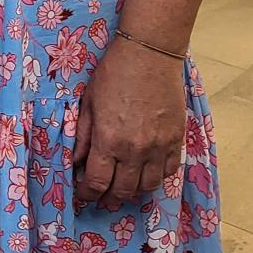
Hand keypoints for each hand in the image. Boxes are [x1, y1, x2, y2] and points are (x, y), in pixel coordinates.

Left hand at [73, 36, 187, 210]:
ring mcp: (159, 147)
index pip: (97, 182)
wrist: (149, 55)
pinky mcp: (176, 139)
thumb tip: (75, 161)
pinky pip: (169, 171)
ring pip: (148, 186)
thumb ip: (83, 136)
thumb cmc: (113, 73)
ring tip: (124, 187)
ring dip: (134, 191)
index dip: (87, 194)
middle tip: (102, 196)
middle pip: (123, 190)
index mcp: (109, 140)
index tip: (83, 195)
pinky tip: (146, 173)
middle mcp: (135, 150)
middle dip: (109, 197)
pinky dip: (157, 177)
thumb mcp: (89, 102)